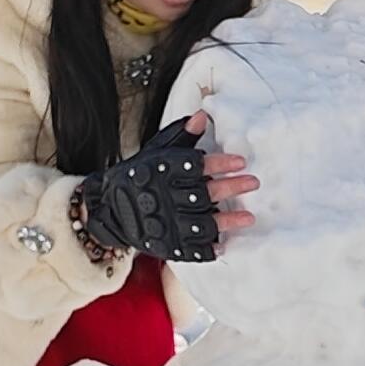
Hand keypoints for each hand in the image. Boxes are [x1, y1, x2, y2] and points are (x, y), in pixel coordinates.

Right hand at [81, 111, 257, 262]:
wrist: (111, 209)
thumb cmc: (139, 176)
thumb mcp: (156, 151)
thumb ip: (181, 136)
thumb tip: (203, 115)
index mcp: (162, 172)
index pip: (194, 166)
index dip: (219, 164)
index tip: (240, 162)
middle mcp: (165, 198)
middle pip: (203, 194)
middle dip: (231, 188)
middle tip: (253, 183)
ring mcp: (167, 224)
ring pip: (202, 224)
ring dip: (227, 221)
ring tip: (249, 218)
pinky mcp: (168, 244)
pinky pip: (190, 250)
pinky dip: (208, 249)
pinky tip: (223, 244)